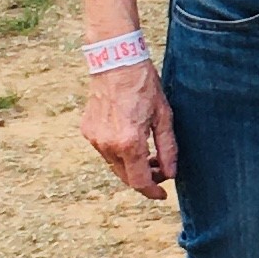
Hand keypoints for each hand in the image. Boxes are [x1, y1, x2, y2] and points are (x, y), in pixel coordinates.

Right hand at [82, 61, 177, 198]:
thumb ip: (168, 149)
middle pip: (126, 177)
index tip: (162, 195)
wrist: (116, 62)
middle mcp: (108, 144)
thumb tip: (171, 173)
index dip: (152, 192)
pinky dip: (119, 151)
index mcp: (129, 142)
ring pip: (114, 164)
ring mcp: (95, 138)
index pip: (140, 181)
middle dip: (144, 178)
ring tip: (148, 153)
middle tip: (160, 170)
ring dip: (131, 165)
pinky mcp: (87, 130)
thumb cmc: (144, 86)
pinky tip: (130, 137)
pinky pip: (105, 150)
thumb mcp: (164, 117)